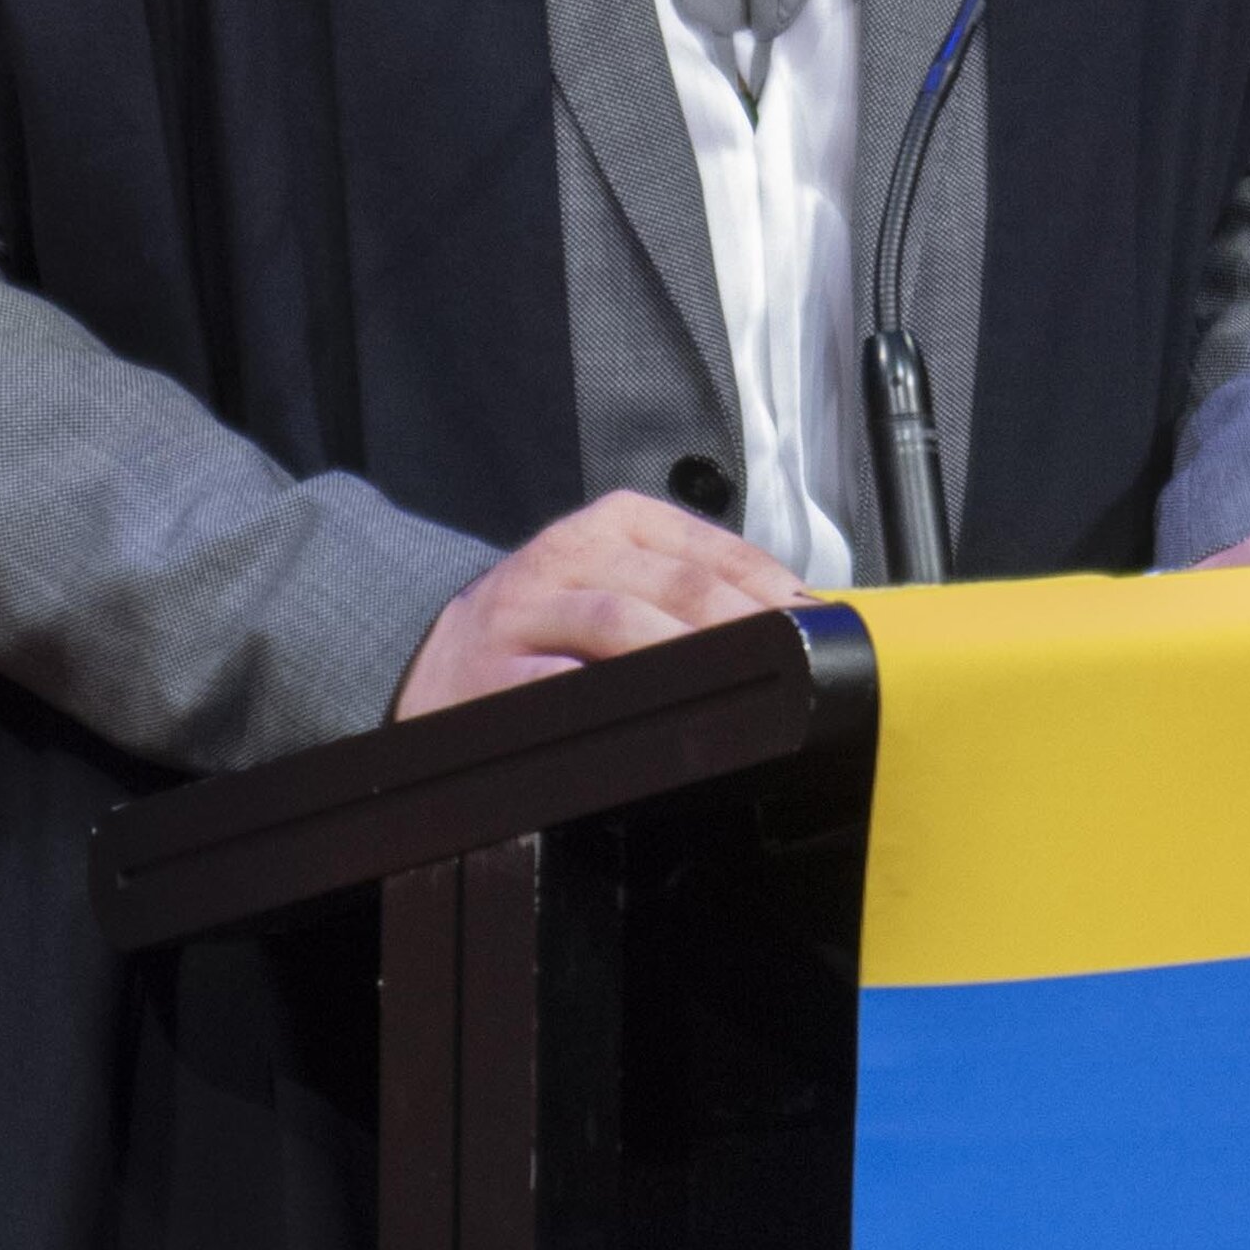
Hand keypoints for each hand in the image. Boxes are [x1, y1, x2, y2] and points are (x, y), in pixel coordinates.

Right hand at [396, 487, 805, 717]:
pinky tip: (654, 723)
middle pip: (676, 585)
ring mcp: (525, 611)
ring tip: (737, 690)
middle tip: (792, 669)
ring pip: (620, 622)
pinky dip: (612, 702)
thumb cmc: (546, 628)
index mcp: (611, 525)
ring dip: (686, 658)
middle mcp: (567, 554)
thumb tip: (790, 623)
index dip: (769, 589)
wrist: (435, 665)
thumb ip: (687, 591)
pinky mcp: (493, 673)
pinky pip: (562, 686)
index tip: (814, 627)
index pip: (710, 549)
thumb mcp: (612, 580)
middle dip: (743, 629)